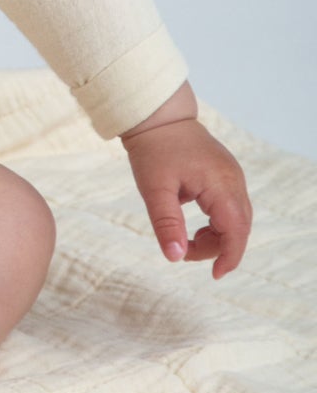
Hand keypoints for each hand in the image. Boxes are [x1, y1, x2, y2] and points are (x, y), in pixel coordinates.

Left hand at [122, 116, 252, 277]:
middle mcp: (234, 180)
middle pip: (239, 227)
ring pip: (236, 218)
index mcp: (220, 184)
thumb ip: (166, 224)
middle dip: (218, 248)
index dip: (229, 256)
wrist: (157, 117)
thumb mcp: (155, 189)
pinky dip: (218, 223)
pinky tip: (196, 227)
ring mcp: (232, 176)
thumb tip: (174, 257)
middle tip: (186, 254)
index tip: (215, 275)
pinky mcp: (225, 174)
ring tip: (186, 241)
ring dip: (217, 236)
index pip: (236, 230)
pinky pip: (231, 206)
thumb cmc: (153, 149)